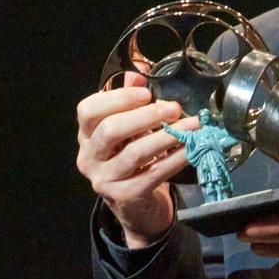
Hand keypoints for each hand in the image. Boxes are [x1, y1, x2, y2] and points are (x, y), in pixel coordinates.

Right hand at [75, 74, 195, 246]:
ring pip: (135, 152)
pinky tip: (191, 149)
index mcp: (86, 135)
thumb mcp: (129, 129)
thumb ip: (130, 100)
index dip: (117, 98)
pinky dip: (176, 158)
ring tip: (191, 126)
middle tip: (173, 109)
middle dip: (145, 115)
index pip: (88, 110)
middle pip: (110, 129)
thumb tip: (139, 71)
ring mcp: (104, 179)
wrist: (137, 206)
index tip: (146, 92)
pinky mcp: (125, 196)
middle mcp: (89, 157)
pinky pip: (155, 173)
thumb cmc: (134, 161)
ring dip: (167, 136)